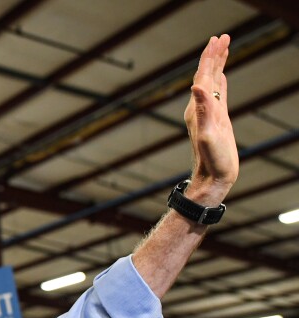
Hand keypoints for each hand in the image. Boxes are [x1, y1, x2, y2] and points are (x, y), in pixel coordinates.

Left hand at [183, 35, 238, 199]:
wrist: (211, 179)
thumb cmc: (210, 160)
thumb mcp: (207, 134)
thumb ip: (201, 110)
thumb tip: (196, 86)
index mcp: (197, 108)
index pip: (203, 76)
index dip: (210, 57)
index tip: (218, 39)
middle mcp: (200, 108)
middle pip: (206, 75)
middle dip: (214, 56)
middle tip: (223, 36)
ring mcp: (208, 113)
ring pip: (213, 82)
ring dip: (217, 65)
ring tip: (224, 48)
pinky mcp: (217, 121)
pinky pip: (218, 95)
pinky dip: (221, 82)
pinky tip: (222, 77)